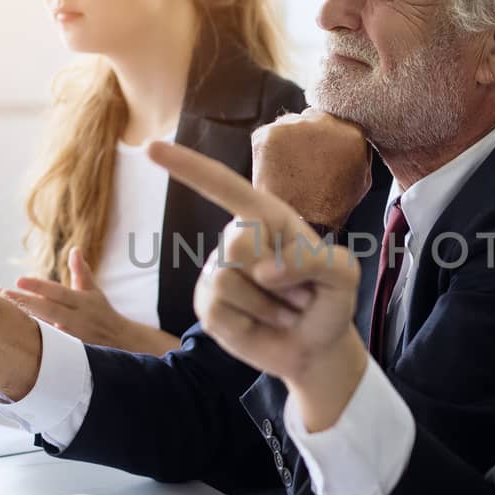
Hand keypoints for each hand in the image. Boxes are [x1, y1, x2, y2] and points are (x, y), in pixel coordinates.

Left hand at [2, 247, 174, 354]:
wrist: (119, 340)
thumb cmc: (101, 311)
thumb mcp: (92, 290)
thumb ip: (81, 271)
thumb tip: (74, 250)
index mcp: (82, 301)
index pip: (57, 292)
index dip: (39, 286)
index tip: (19, 280)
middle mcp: (77, 318)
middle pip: (48, 309)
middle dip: (24, 301)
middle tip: (3, 292)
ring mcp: (73, 335)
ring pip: (46, 327)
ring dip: (25, 318)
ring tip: (5, 309)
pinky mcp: (69, 349)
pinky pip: (49, 342)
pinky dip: (34, 334)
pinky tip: (16, 329)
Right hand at [148, 140, 369, 430]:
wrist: (316, 348)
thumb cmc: (329, 301)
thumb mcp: (343, 276)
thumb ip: (315, 261)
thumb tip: (265, 271)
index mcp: (267, 217)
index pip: (223, 186)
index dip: (188, 166)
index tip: (151, 147)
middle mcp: (237, 238)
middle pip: (237, 243)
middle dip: (274, 274)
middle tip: (297, 293)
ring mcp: (217, 271)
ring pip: (228, 281)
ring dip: (268, 304)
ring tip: (284, 310)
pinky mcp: (207, 305)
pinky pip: (219, 310)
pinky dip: (250, 322)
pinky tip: (263, 324)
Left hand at [250, 109, 371, 230]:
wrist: (301, 222)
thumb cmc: (332, 206)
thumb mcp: (362, 178)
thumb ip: (359, 150)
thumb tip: (351, 135)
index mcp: (352, 131)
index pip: (335, 121)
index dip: (325, 137)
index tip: (320, 150)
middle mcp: (324, 121)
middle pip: (311, 118)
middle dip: (307, 135)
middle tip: (303, 161)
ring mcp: (294, 125)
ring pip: (289, 124)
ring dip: (287, 140)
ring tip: (288, 168)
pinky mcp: (269, 133)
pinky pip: (267, 134)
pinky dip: (268, 149)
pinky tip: (275, 169)